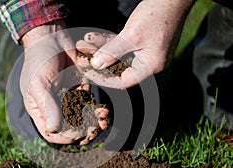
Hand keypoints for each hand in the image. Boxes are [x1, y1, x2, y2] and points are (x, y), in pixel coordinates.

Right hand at [20, 20, 108, 144]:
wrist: (51, 37)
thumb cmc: (38, 60)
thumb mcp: (38, 83)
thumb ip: (47, 106)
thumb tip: (54, 129)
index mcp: (39, 109)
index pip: (50, 133)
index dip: (63, 137)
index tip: (76, 134)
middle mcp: (54, 107)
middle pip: (68, 129)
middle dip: (82, 132)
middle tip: (94, 131)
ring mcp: (68, 98)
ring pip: (81, 119)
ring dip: (92, 123)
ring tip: (102, 123)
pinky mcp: (80, 89)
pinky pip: (89, 104)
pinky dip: (96, 110)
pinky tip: (103, 111)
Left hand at [76, 0, 194, 88]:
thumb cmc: (158, 15)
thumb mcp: (132, 36)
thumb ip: (112, 52)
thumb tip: (96, 65)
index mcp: (151, 66)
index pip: (124, 81)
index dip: (105, 78)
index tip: (89, 72)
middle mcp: (149, 62)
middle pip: (118, 67)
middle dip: (99, 61)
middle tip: (82, 57)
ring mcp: (145, 51)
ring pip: (118, 54)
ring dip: (100, 49)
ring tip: (83, 44)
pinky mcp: (141, 41)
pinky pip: (121, 45)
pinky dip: (108, 42)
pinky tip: (93, 37)